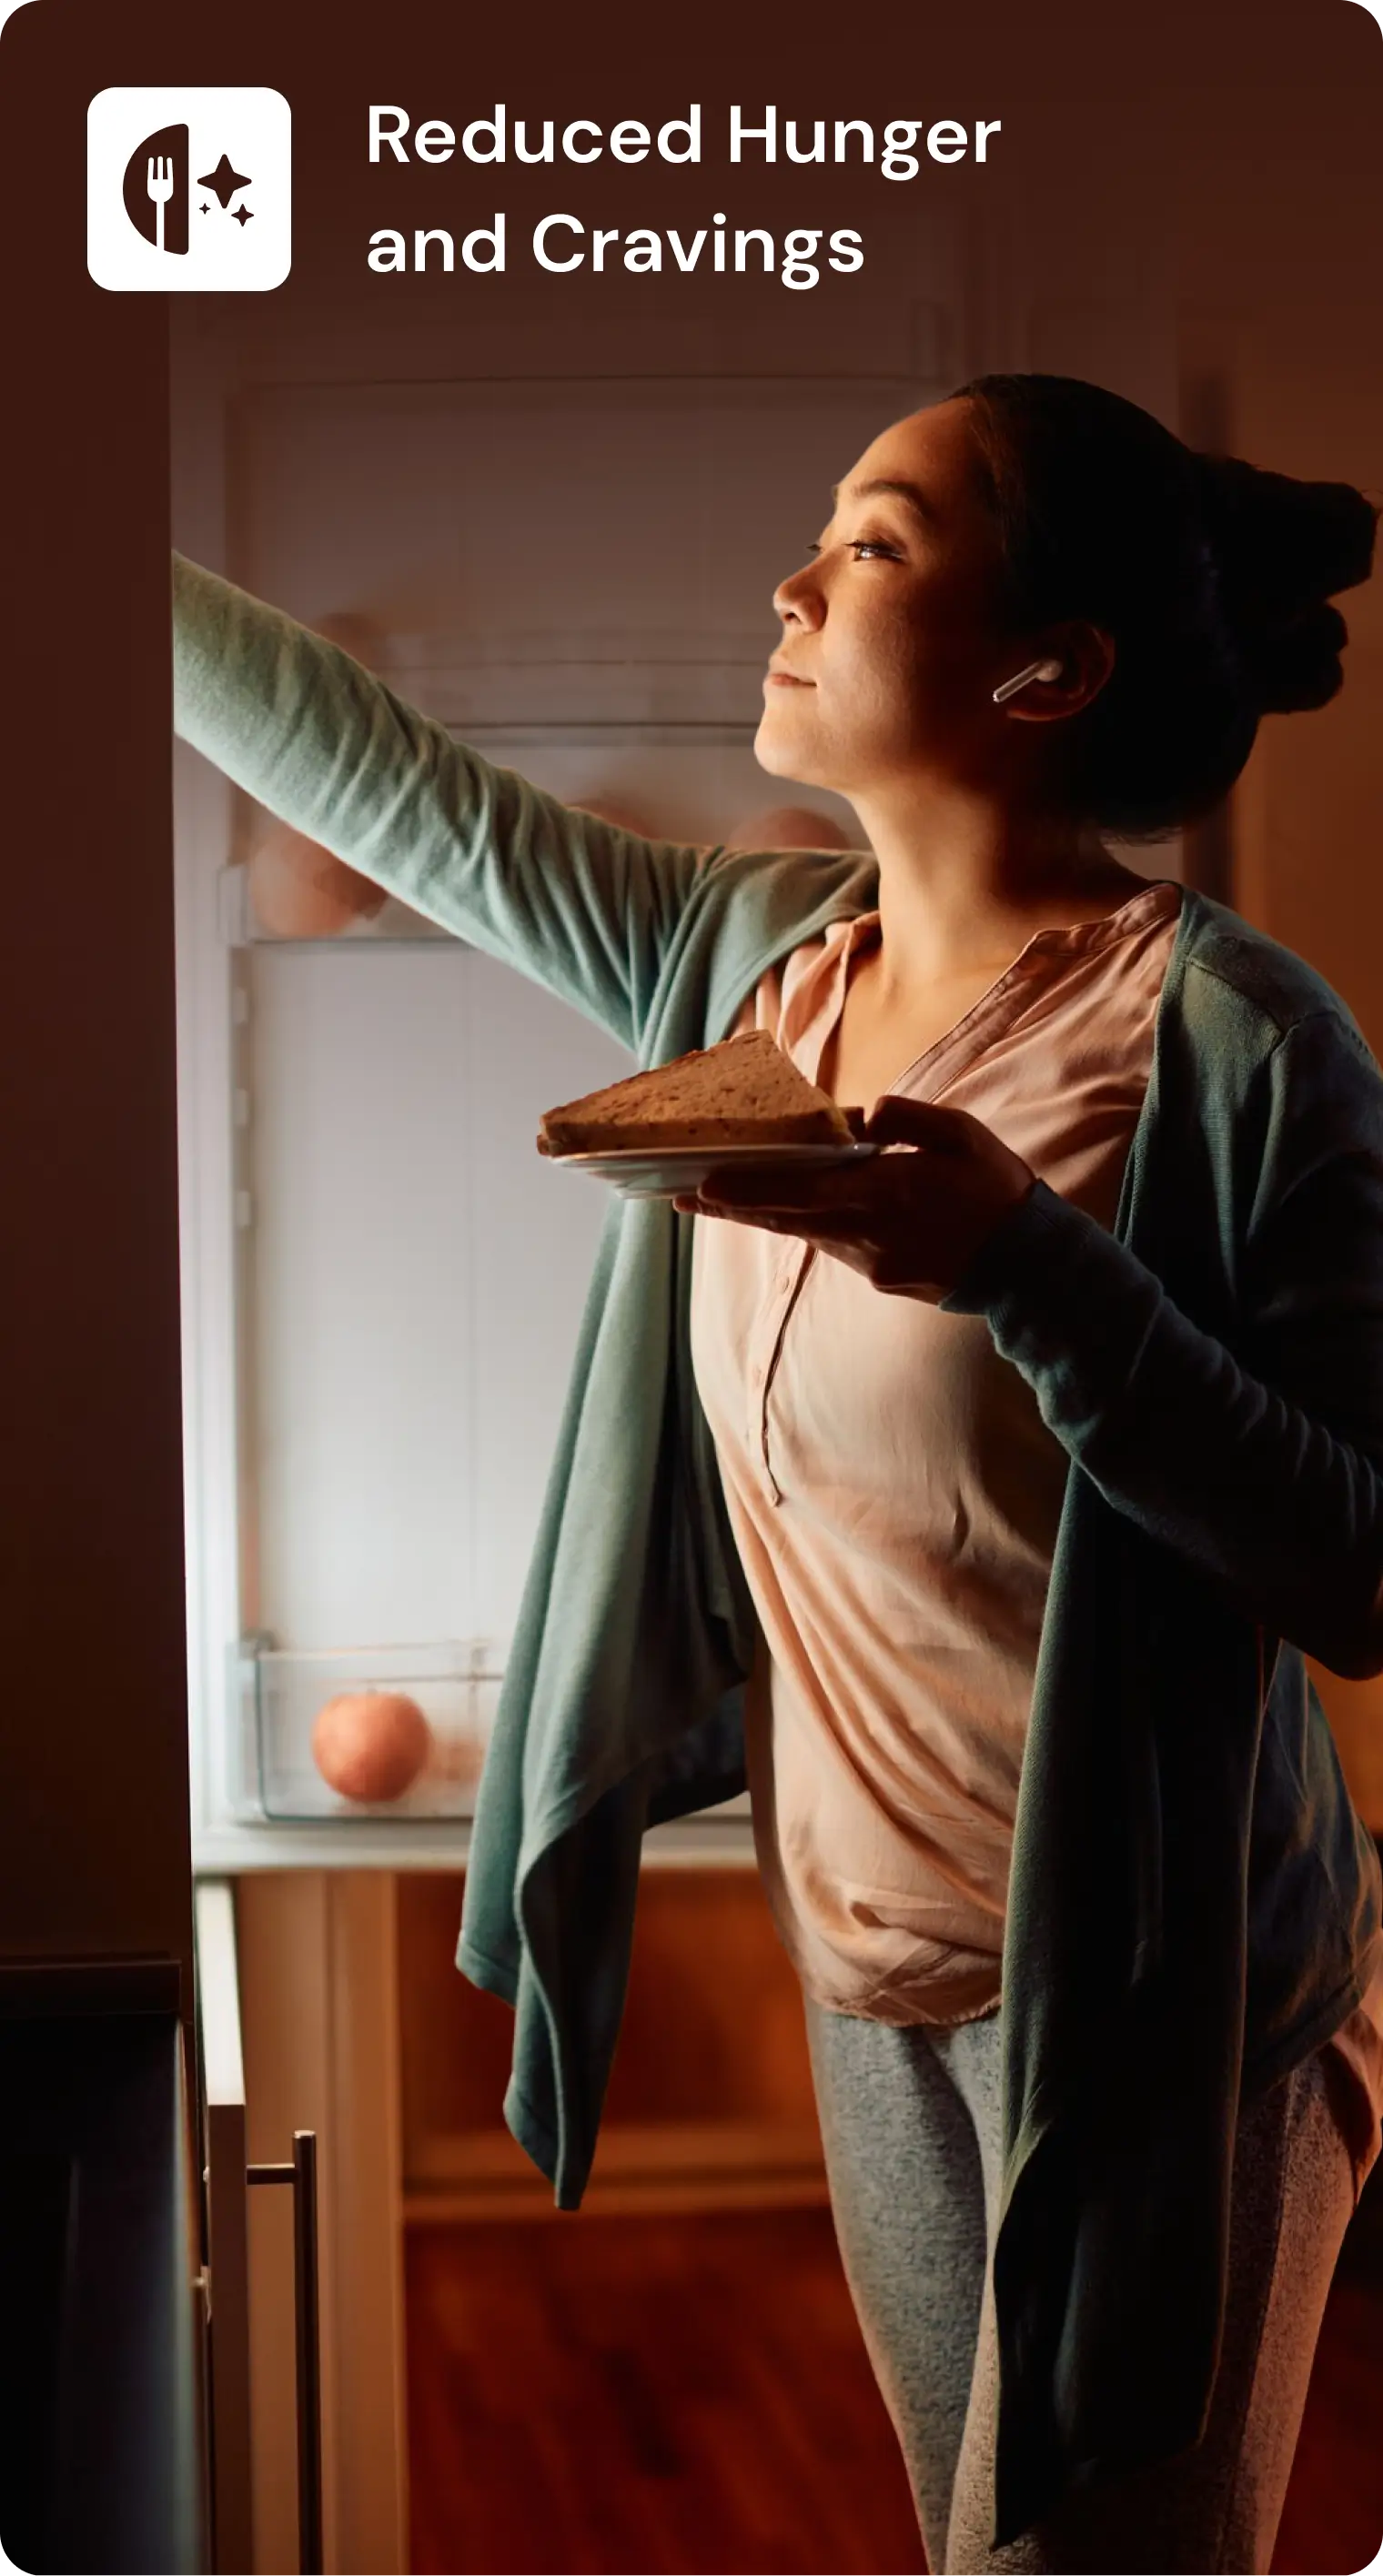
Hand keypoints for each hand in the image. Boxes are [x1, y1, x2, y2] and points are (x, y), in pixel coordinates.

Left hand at [673, 1095, 1038, 1298]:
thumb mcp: (962, 1134)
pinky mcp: (879, 1277)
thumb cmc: (997, 1189)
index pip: (800, 1191)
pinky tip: (783, 1210)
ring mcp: (871, 1262)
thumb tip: (863, 1116)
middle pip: (785, 1218)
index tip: (703, 1184)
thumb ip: (908, 1119)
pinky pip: (832, 1245)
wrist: (1029, 1265)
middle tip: (681, 1195)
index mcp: (885, 1193)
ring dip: (761, 1214)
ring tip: (716, 1198)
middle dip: (732, 1205)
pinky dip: (803, 1225)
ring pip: (803, 1233)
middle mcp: (867, 1233)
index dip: (748, 1189)